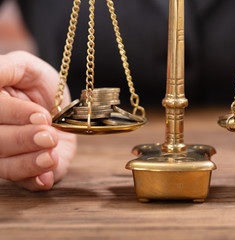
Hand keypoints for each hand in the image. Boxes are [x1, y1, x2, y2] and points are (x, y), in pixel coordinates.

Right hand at [0, 51, 75, 190]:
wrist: (64, 106)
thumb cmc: (40, 83)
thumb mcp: (25, 66)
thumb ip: (5, 68)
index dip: (14, 115)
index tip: (42, 115)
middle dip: (22, 140)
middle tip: (49, 135)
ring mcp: (6, 154)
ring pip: (4, 167)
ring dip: (28, 163)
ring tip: (52, 156)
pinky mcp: (26, 170)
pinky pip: (24, 183)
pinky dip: (34, 182)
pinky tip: (47, 178)